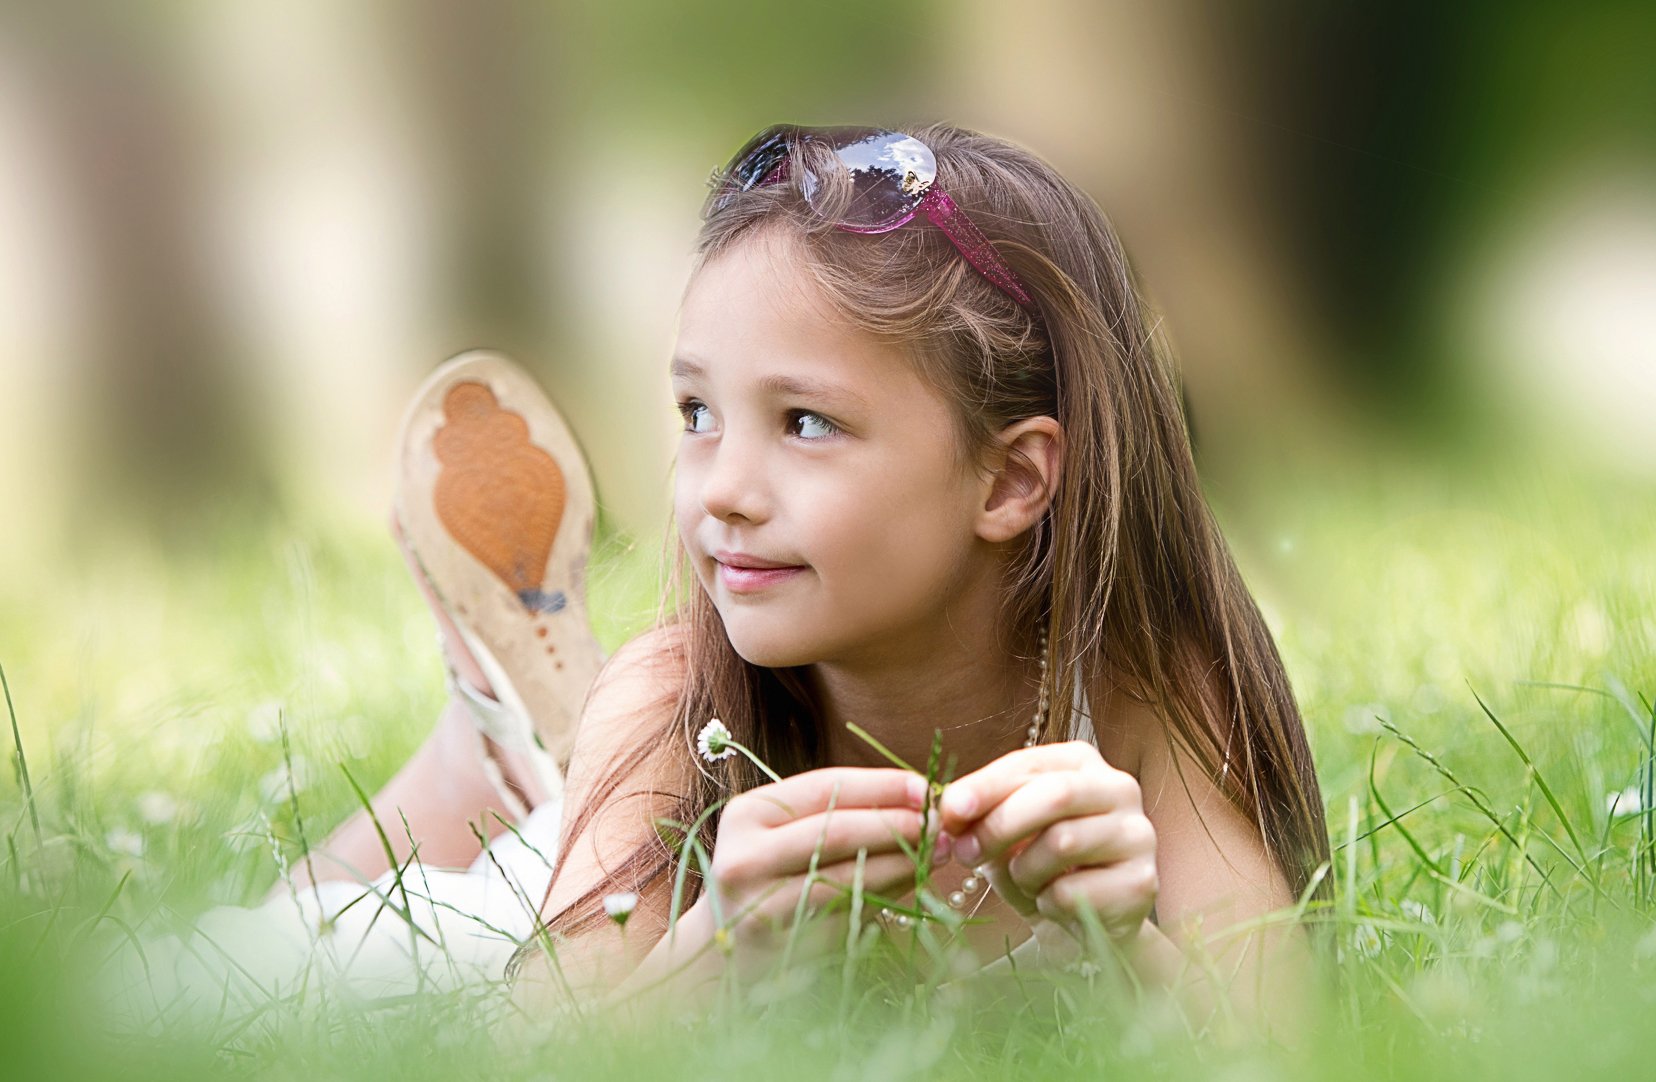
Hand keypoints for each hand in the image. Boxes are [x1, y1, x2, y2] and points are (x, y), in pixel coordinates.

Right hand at [705, 767, 947, 971]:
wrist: (720, 953)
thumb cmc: (767, 878)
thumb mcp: (782, 834)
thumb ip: (835, 813)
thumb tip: (917, 803)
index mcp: (747, 814)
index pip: (825, 788)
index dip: (880, 785)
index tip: (926, 787)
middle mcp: (745, 857)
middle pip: (837, 831)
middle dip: (897, 823)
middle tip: (940, 823)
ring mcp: (759, 907)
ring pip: (848, 878)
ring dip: (901, 864)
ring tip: (936, 853)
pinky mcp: (781, 948)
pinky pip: (846, 918)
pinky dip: (885, 899)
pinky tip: (910, 887)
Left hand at [938, 741, 1156, 943]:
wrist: (1084, 928)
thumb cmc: (1040, 869)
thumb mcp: (1004, 834)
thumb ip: (980, 815)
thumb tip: (950, 810)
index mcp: (1082, 763)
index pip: (1029, 763)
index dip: (985, 786)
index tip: (949, 811)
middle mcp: (1119, 789)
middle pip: (1054, 795)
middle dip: (1000, 824)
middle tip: (964, 852)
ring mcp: (1138, 834)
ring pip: (1063, 842)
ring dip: (1024, 871)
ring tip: (1025, 882)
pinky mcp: (1144, 883)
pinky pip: (1074, 891)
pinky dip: (1047, 903)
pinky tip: (1054, 905)